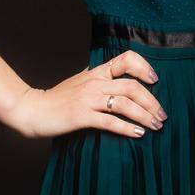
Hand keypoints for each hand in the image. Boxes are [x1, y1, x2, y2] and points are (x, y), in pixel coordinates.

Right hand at [3, 49, 166, 139]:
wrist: (32, 110)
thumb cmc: (57, 98)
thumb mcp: (80, 82)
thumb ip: (98, 79)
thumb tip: (116, 77)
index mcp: (96, 72)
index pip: (126, 59)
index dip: (144, 67)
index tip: (154, 80)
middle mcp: (95, 83)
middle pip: (132, 87)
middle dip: (152, 102)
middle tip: (162, 115)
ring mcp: (88, 99)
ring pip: (125, 104)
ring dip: (145, 116)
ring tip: (156, 126)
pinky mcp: (81, 116)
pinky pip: (110, 122)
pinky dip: (128, 128)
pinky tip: (139, 134)